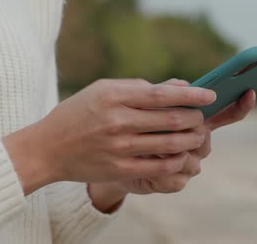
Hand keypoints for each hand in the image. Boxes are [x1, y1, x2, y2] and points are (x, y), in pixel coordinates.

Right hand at [2, 78, 215, 194]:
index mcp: (113, 97)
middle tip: (202, 117)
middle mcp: (117, 121)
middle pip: (170, 119)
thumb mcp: (101, 90)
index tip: (209, 95)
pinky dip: (176, 160)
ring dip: (190, 139)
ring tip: (196, 136)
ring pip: (169, 143)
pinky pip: (159, 166)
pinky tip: (181, 154)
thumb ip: (137, 87)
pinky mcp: (119, 169)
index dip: (190, 95)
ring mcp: (119, 147)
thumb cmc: (77, 114)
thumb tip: (176, 87)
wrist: (47, 149)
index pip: (161, 94)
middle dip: (194, 118)